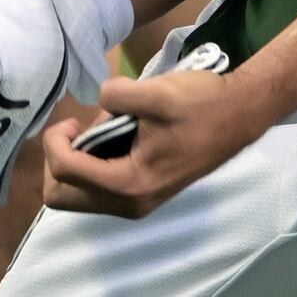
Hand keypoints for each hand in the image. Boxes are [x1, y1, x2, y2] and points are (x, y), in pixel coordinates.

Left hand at [40, 58, 279, 217]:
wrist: (240, 115)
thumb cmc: (202, 104)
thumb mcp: (155, 92)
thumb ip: (116, 95)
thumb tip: (98, 103)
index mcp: (130, 183)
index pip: (65, 172)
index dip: (55, 142)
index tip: (72, 119)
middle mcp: (130, 204)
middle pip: (61, 197)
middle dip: (58, 160)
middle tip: (76, 131)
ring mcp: (137, 204)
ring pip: (76, 198)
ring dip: (74, 164)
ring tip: (98, 133)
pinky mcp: (143, 196)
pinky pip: (96, 193)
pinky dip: (91, 169)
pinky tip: (111, 141)